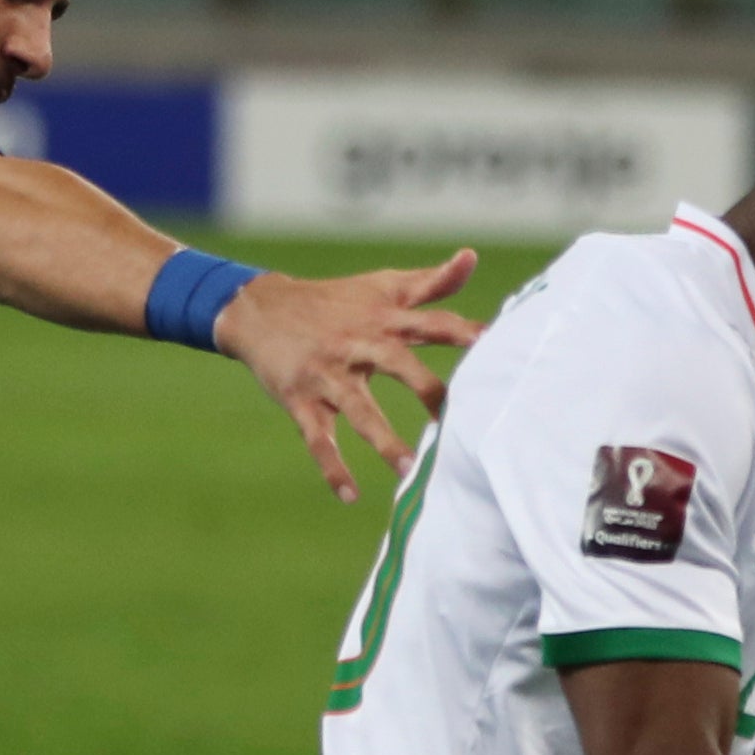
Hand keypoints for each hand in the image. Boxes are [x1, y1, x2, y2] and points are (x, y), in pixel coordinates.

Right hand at [218, 250, 479, 502]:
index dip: (462, 332)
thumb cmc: (336, 301)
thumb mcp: (381, 287)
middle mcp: (357, 344)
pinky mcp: (300, 399)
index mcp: (383, 319)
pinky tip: (351, 496)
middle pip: (397, 364)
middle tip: (461, 418)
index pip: (431, 323)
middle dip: (428, 389)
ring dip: (383, 439)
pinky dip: (333, 468)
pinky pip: (318, 439)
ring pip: (357, 409)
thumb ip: (430, 283)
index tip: (495, 344)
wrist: (260, 308)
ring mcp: (326, 374)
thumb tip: (471, 258)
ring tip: (409, 469)